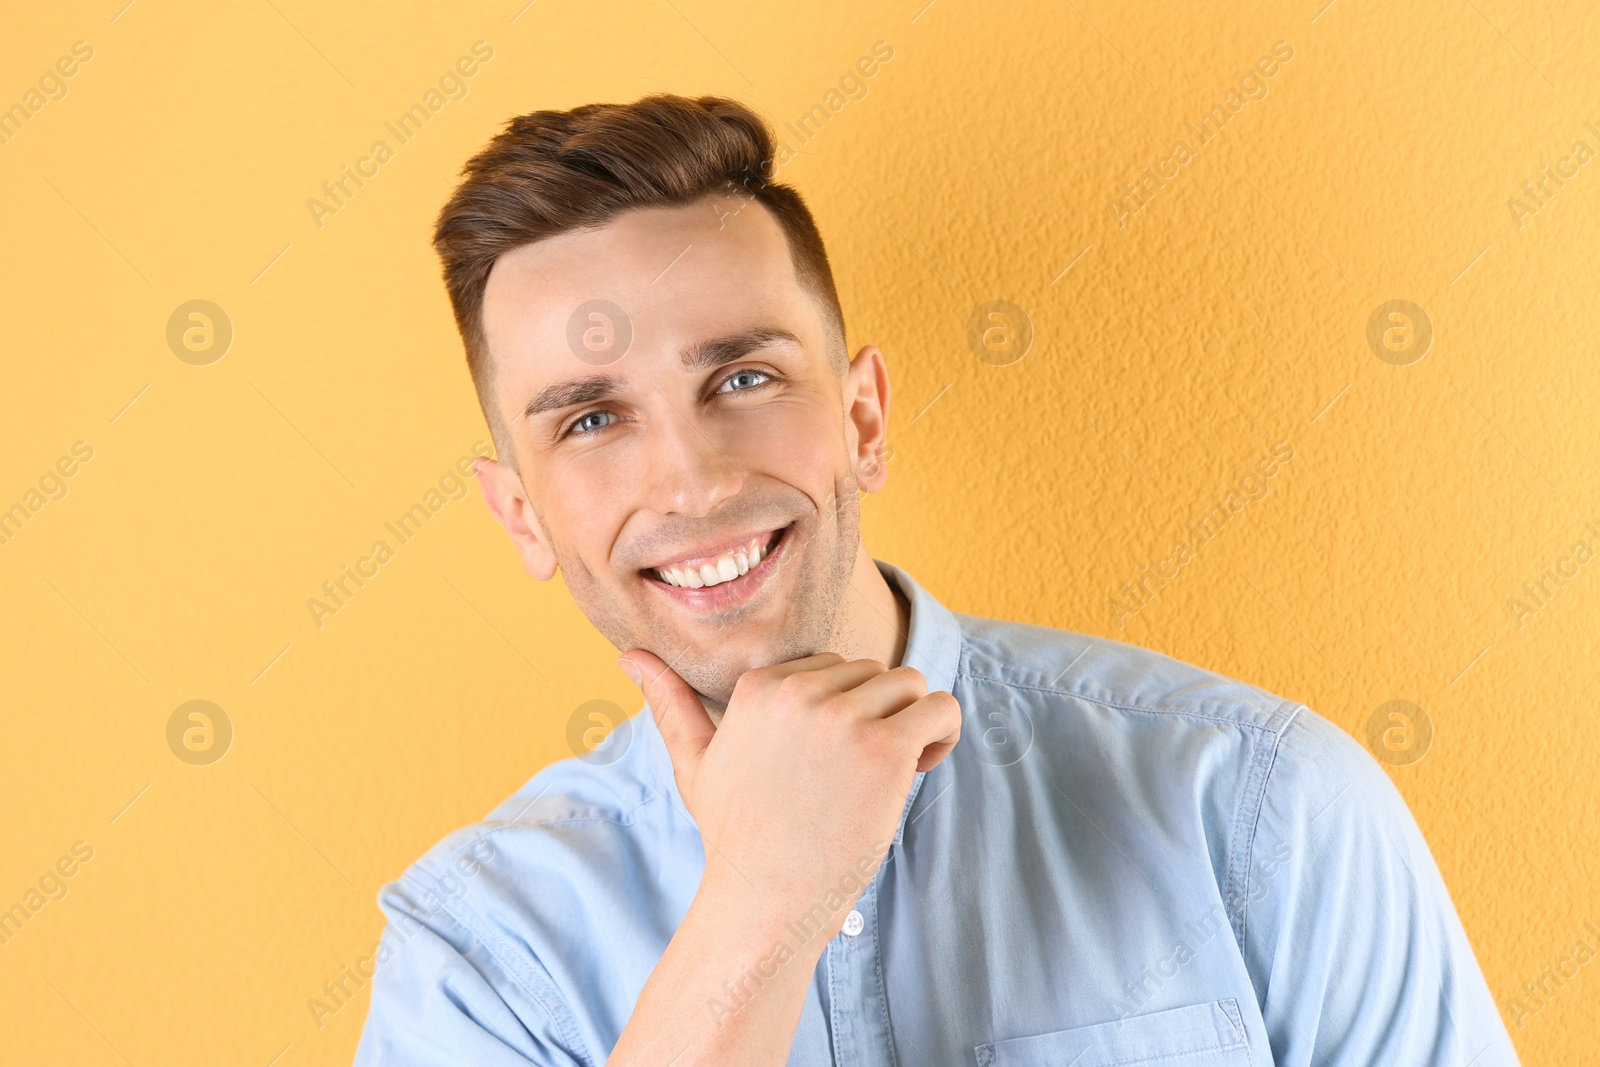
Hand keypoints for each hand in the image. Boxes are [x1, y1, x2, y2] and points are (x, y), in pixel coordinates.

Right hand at [618, 650, 960, 928]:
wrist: (767, 898)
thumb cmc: (737, 834)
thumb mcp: (695, 762)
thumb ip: (669, 703)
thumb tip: (627, 654)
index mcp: (758, 686)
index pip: (830, 666)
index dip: (842, 710)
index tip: (835, 758)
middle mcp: (799, 692)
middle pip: (871, 673)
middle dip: (878, 715)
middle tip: (862, 774)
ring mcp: (842, 718)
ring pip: (909, 685)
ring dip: (912, 723)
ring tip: (894, 771)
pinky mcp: (883, 748)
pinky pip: (939, 707)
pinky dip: (943, 732)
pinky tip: (921, 768)